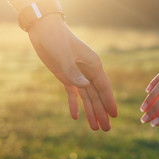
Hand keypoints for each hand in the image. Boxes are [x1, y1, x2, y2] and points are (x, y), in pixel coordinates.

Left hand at [27, 15, 117, 130]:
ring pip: (86, 96)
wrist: (43, 28)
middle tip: (106, 130)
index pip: (103, 87)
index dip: (109, 102)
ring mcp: (77, 73)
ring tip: (95, 128)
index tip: (115, 115)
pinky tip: (75, 116)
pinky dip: (74, 104)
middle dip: (101, 112)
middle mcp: (87, 71)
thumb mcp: (63, 56)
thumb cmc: (56, 39)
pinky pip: (73, 92)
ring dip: (90, 111)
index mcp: (92, 65)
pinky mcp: (65, 74)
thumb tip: (85, 86)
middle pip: (96, 95)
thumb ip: (73, 72)